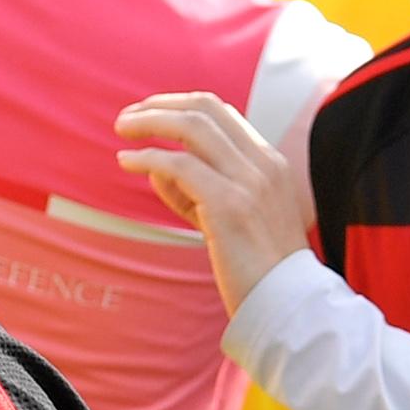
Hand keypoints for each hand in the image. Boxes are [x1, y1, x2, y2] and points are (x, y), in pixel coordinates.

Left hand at [115, 93, 313, 310]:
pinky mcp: (229, 203)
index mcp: (271, 163)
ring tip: (121, 128)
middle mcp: (263, 163)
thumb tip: (156, 168)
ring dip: (150, 121)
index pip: (222, 113)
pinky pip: (178, 164)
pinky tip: (127, 162)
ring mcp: (249, 181)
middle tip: (127, 118)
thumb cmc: (257, 270)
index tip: (151, 115)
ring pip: (191, 126)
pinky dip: (147, 157)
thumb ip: (198, 192)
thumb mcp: (232, 220)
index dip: (180, 106)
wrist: (287, 304)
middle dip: (161, 105)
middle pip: (205, 108)